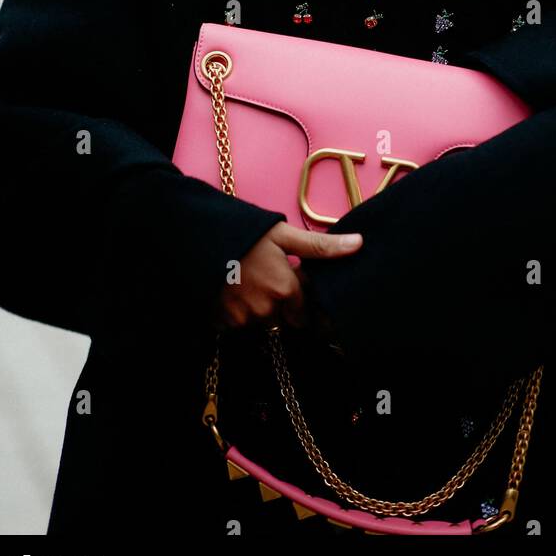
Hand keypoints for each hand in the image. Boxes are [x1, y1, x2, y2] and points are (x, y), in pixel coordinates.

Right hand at [212, 221, 361, 332]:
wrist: (196, 235)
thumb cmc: (243, 232)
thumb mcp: (283, 234)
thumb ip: (321, 246)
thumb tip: (359, 244)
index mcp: (284, 289)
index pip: (302, 310)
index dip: (297, 296)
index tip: (288, 281)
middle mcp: (265, 310)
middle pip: (281, 317)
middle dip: (278, 303)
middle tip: (265, 277)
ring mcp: (240, 319)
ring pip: (259, 321)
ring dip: (257, 307)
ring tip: (247, 279)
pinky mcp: (219, 322)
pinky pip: (237, 323)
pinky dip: (236, 310)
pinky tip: (231, 289)